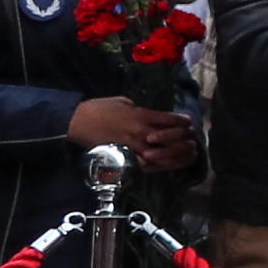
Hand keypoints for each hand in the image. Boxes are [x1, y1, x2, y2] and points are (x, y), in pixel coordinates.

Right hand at [68, 97, 194, 169]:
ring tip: (187, 154)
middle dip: (185, 139)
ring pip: (164, 155)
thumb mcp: (122, 101)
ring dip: (178, 155)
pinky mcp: (126, 158)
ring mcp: (135, 147)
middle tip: (191, 139)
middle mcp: (142, 132)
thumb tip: (148, 112)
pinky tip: (169, 164)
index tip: (188, 122)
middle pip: (173, 139)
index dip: (183, 121)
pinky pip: (149, 166)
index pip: (171, 120)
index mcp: (141, 115)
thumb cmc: (98, 108)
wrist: (77, 122)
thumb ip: (139, 108)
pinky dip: (162, 165)